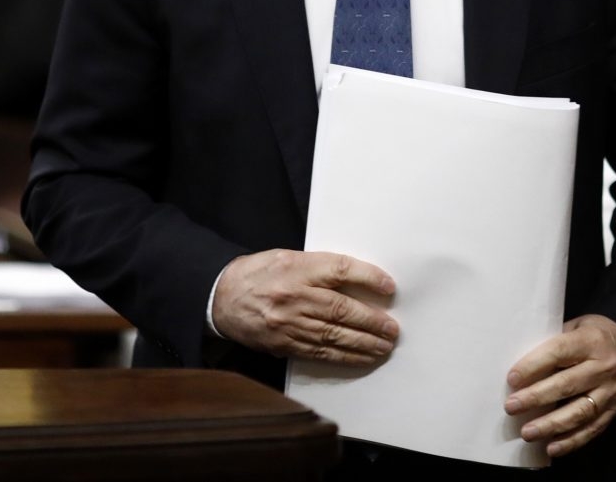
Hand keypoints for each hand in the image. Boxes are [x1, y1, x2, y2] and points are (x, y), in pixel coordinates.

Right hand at [211, 249, 397, 364]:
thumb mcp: (288, 257)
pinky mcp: (284, 344)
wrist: (221, 297)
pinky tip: (362, 358)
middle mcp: (294, 297)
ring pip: (333, 335)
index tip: (389, 287)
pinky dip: (344, 356)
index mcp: (295, 268)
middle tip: (393, 329)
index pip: (340, 270)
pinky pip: (319, 352)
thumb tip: (357, 280)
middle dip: (371, 321)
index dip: (368, 278)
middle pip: (341, 309)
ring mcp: (289, 324)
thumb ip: (319, 267)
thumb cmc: (258, 273)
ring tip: (385, 346)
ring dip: (364, 343)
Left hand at [504, 314, 615, 457]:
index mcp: (591, 340)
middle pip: (566, 385)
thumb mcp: (578, 325)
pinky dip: (571, 441)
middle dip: (536, 398)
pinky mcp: (614, 411)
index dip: (534, 365)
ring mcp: (611, 392)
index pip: (558, 352)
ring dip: (551, 425)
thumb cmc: (596, 334)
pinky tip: (551, 448)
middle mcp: (603, 367)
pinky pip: (593, 429)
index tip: (512, 378)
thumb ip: (555, 341)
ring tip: (527, 433)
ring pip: (579, 411)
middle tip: (511, 407)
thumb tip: (521, 363)